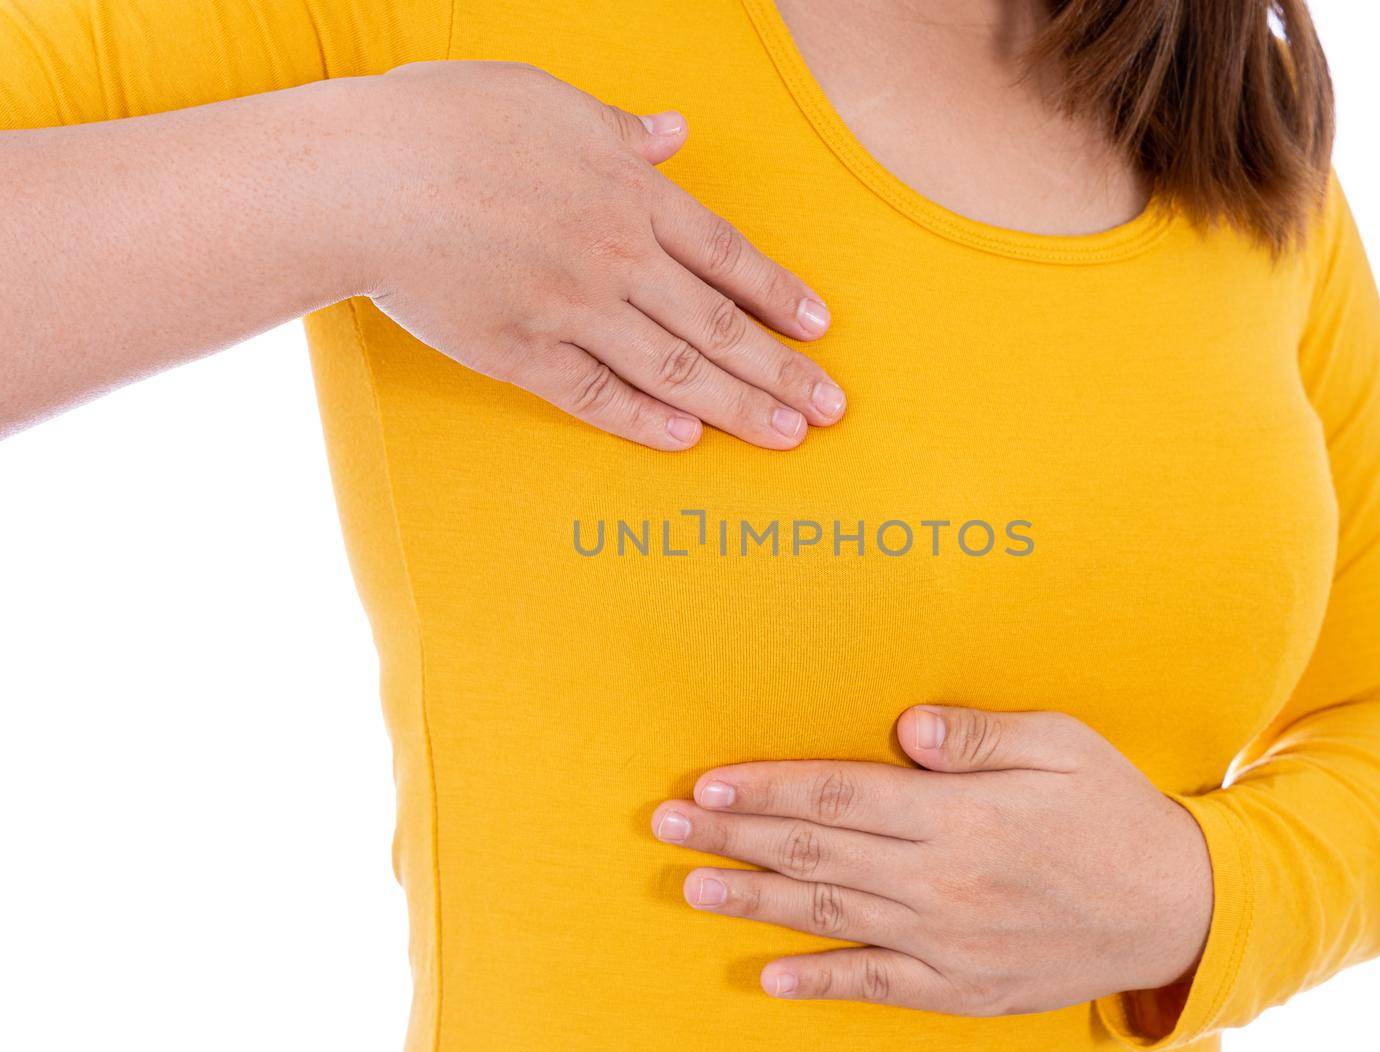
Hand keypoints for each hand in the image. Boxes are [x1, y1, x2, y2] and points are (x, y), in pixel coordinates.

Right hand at [344, 61, 843, 449]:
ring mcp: (570, 308)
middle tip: (832, 408)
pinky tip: (686, 439)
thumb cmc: (447, 121)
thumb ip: (619, 129)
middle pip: (718, 323)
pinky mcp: (519, 352)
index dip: (779, 295)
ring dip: (736, 406)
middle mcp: (615, 256)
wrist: (364, 176)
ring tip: (786, 436)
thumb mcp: (547, 101)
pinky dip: (643, 419)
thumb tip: (674, 131)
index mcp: (628, 192)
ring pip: (673, 367)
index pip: (725, 255)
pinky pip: (594, 394)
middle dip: (782, 370)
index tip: (819, 330)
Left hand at [649, 705, 1214, 1014]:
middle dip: (734, 836)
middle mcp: (942, 878)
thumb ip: (981, 737)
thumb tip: (909, 728)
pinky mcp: (963, 986)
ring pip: (830, 916)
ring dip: (754, 901)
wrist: (1175, 910)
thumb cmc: (1113, 811)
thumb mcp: (1062, 747)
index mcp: (960, 813)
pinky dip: (821, 982)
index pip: (838, 793)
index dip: (765, 787)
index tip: (707, 782)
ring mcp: (948, 940)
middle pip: (816, 851)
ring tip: (691, 886)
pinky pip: (878, 985)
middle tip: (667, 823)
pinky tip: (770, 977)